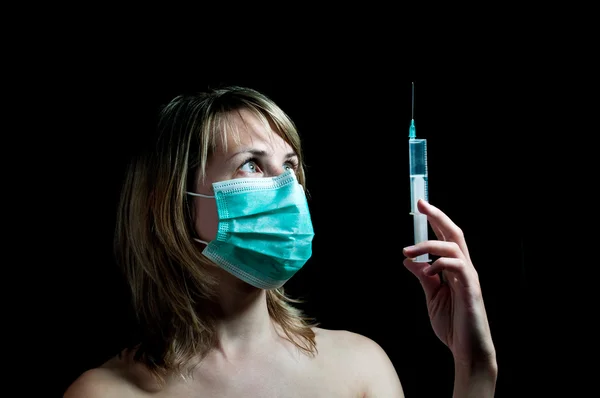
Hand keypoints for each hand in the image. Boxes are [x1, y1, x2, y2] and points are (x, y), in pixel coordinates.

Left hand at [403, 199, 495, 367]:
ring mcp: (469, 277)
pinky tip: (427, 271)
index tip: (420, 206)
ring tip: (408, 251)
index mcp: (455, 269)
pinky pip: (458, 266)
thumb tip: (409, 259)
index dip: (434, 220)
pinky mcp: (471, 289)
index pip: (445, 238)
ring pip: (454, 246)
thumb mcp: (432, 297)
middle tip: (420, 203)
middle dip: (437, 216)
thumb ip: (423, 277)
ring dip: (428, 244)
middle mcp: (464, 268)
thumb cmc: (453, 325)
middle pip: (454, 233)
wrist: (468, 351)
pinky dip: (440, 263)